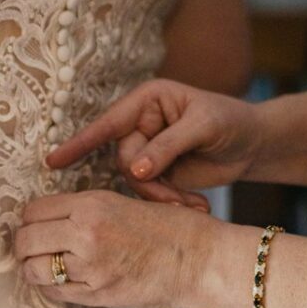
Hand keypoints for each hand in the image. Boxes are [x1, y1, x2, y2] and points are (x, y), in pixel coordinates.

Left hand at [15, 189, 219, 307]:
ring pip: (34, 269)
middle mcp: (85, 233)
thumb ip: (86, 210)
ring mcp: (90, 267)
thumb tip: (51, 219)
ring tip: (43, 266)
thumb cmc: (170, 227)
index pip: (34, 210)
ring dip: (33, 268)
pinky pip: (54, 293)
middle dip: (23, 245)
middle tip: (31, 248)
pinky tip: (59, 282)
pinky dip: (49, 288)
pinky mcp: (98, 295)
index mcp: (92, 204)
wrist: (199, 259)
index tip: (35, 225)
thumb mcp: (124, 202)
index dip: (30, 219)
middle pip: (26, 239)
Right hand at [44, 79, 264, 199]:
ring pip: (134, 182)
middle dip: (149, 183)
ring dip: (161, 198)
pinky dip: (170, 204)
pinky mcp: (157, 173)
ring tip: (194, 206)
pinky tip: (195, 207)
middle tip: (180, 200)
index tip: (52, 161)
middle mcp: (141, 123)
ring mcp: (147, 149)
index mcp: (147, 100)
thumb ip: (167, 145)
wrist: (254, 144)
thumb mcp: (204, 126)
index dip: (80, 142)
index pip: (108, 122)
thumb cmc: (231, 122)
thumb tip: (135, 170)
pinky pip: (149, 193)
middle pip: (123, 160)